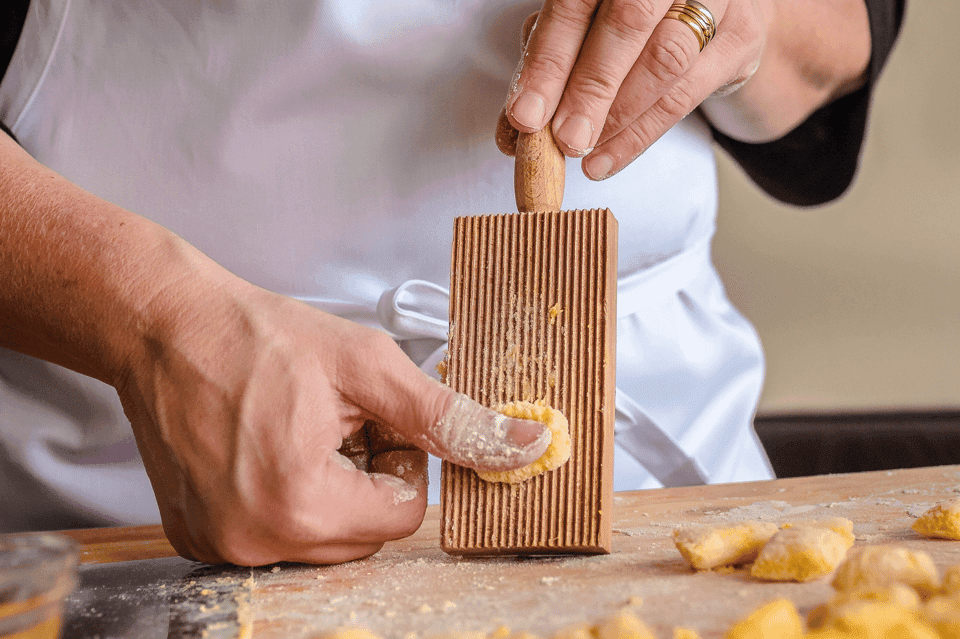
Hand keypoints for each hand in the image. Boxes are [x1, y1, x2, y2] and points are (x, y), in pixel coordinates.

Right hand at [116, 278, 549, 565]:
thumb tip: (524, 448)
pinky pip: (276, 534)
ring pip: (324, 537)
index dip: (403, 461)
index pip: (404, 516)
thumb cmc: (255, 336)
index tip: (375, 420)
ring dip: (331, 488)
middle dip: (368, 477)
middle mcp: (255, 541)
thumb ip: (450, 418)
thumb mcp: (368, 365)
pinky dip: (288, 496)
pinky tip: (267, 445)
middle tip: (340, 419)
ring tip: (300, 428)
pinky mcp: (199, 536)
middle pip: (364, 533)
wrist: (164, 325)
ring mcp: (220, 545)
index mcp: (301, 503)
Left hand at [496, 0, 764, 177]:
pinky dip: (640, 135)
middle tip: (564, 139)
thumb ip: (548, 67)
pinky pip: (686, 95)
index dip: (547, 62)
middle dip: (590, 90)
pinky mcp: (740, 37)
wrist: (711, 12)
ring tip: (582, 152)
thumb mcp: (582, 29)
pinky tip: (607, 158)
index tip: (525, 115)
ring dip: (617, 116)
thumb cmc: (632, 22)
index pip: (575, 4)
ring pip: (664, 60)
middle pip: (627, 23)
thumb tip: (514, 129)